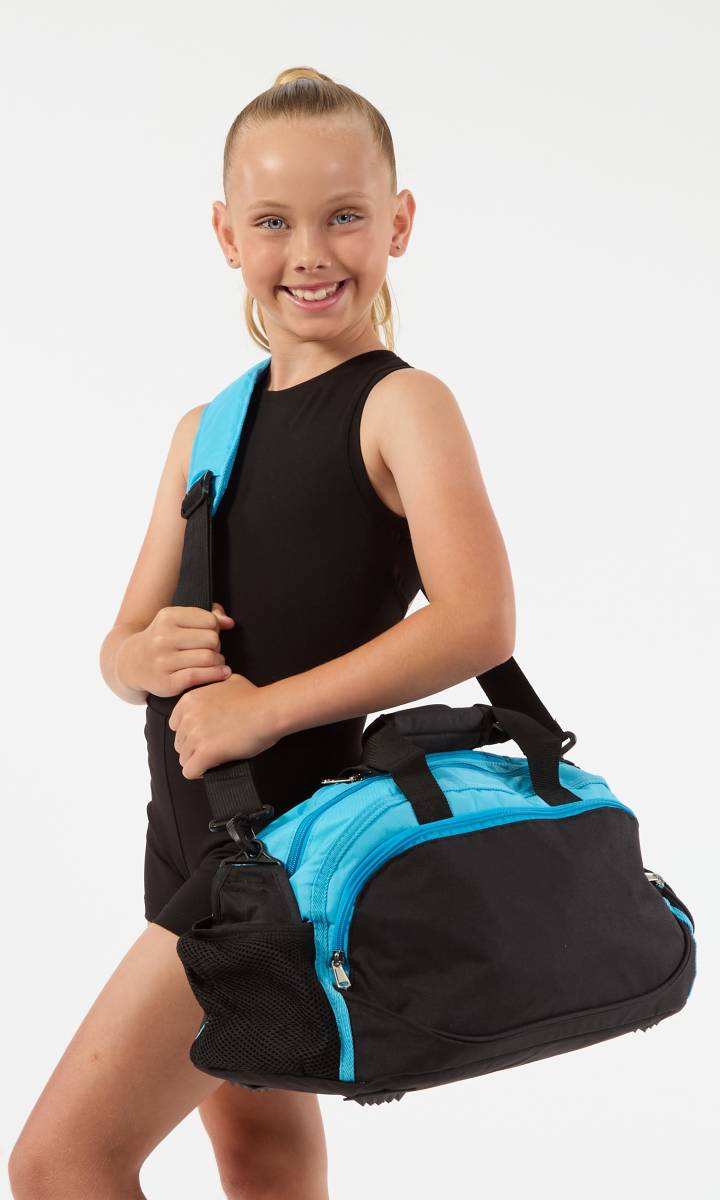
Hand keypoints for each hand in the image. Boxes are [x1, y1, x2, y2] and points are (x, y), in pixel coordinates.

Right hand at [118, 602, 234, 696]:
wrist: (132, 663)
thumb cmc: (163, 639)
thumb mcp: (177, 620)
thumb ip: (206, 616)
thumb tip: (229, 622)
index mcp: (168, 617)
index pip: (210, 621)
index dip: (216, 628)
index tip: (209, 635)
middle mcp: (163, 638)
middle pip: (211, 639)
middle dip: (217, 645)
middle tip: (211, 650)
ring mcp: (163, 661)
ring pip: (208, 658)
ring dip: (219, 661)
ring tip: (215, 662)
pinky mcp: (166, 682)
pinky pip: (199, 676)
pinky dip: (216, 675)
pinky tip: (222, 673)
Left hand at [168, 671, 281, 778]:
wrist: (268, 710)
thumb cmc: (255, 698)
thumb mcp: (229, 681)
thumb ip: (214, 687)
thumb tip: (218, 691)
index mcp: (190, 700)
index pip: (175, 725)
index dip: (190, 733)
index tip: (204, 736)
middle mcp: (188, 717)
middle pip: (179, 743)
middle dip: (194, 748)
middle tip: (212, 748)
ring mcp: (195, 735)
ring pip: (184, 759)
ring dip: (198, 761)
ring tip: (214, 759)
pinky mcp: (205, 752)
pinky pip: (190, 771)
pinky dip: (199, 772)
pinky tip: (210, 769)